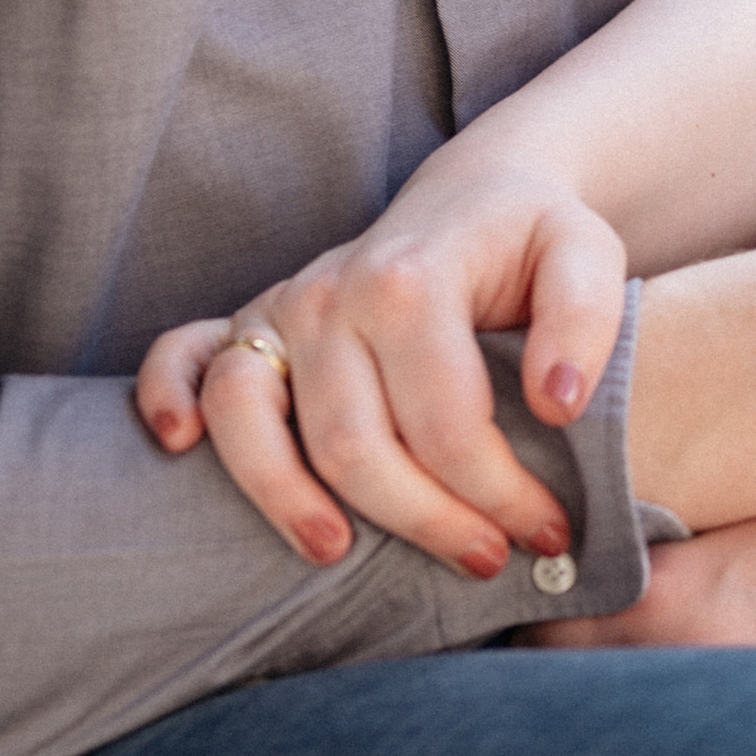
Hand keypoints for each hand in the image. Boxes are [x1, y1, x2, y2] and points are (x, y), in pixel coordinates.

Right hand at [133, 149, 629, 578]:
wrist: (477, 194)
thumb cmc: (533, 239)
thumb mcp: (589, 254)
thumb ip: (584, 321)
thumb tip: (554, 406)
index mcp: (412, 281)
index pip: (445, 423)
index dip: (499, 493)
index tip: (549, 530)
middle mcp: (331, 292)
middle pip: (352, 444)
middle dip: (422, 520)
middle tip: (484, 560)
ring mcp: (280, 307)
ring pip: (250, 419)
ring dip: (285, 497)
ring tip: (337, 552)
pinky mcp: (248, 320)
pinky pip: (180, 354)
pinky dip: (166, 395)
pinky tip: (179, 447)